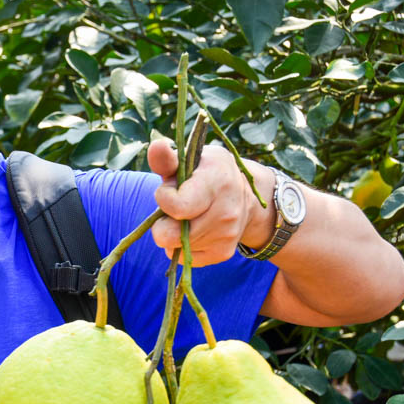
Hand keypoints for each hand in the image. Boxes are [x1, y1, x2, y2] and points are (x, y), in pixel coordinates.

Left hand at [148, 138, 275, 266]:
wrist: (246, 195)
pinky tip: (194, 229)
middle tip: (176, 207)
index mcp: (217, 181)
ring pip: (175, 247)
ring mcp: (227, 235)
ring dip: (173, 233)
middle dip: (164, 221)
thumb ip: (167, 158)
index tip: (169, 189)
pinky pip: (185, 258)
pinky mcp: (223, 253)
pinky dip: (182, 246)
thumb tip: (156, 145)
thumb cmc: (206, 173)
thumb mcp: (190, 159)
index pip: (178, 207)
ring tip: (188, 216)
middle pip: (170, 234)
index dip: (164, 199)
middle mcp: (227, 211)